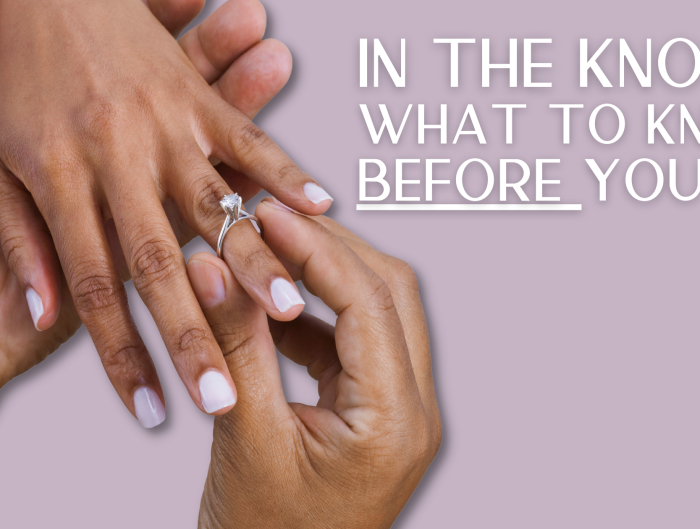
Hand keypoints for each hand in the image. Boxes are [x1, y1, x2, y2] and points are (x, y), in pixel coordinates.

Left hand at [0, 0, 307, 427]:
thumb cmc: (10, 71)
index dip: (123, 359)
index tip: (152, 415)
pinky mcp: (195, 96)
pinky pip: (247, 135)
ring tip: (289, 315)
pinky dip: (286, 171)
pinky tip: (320, 208)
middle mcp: (118, 158)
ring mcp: (163, 124)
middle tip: (223, 398)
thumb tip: (44, 313)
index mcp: (60, 179)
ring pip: (215, 206)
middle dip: (193, 338)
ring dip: (254, 263)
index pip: (95, 291)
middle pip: (160, 264)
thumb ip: (20, 239)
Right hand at [187, 201, 440, 527]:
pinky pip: (351, 344)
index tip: (269, 215)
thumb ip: (235, 345)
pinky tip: (270, 308)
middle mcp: (412, 411)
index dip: (318, 249)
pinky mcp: (371, 412)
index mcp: (393, 421)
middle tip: (271, 223)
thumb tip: (215, 267)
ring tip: (265, 256)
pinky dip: (312, 316)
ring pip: (374, 314)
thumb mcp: (244, 438)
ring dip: (322, 280)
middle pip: (390, 295)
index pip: (371, 302)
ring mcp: (396, 411)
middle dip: (331, 251)